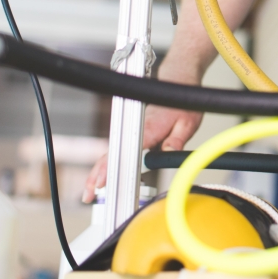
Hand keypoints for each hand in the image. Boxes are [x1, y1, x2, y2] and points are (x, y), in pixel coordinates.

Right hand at [81, 59, 206, 203]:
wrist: (176, 84)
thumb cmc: (182, 104)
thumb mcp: (188, 122)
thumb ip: (178, 139)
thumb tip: (168, 154)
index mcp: (149, 128)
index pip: (126, 150)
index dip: (112, 166)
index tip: (103, 180)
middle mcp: (136, 130)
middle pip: (111, 153)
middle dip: (97, 174)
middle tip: (89, 194)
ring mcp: (131, 132)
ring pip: (110, 153)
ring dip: (99, 172)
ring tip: (90, 193)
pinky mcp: (132, 134)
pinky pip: (116, 152)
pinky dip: (106, 165)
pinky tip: (101, 180)